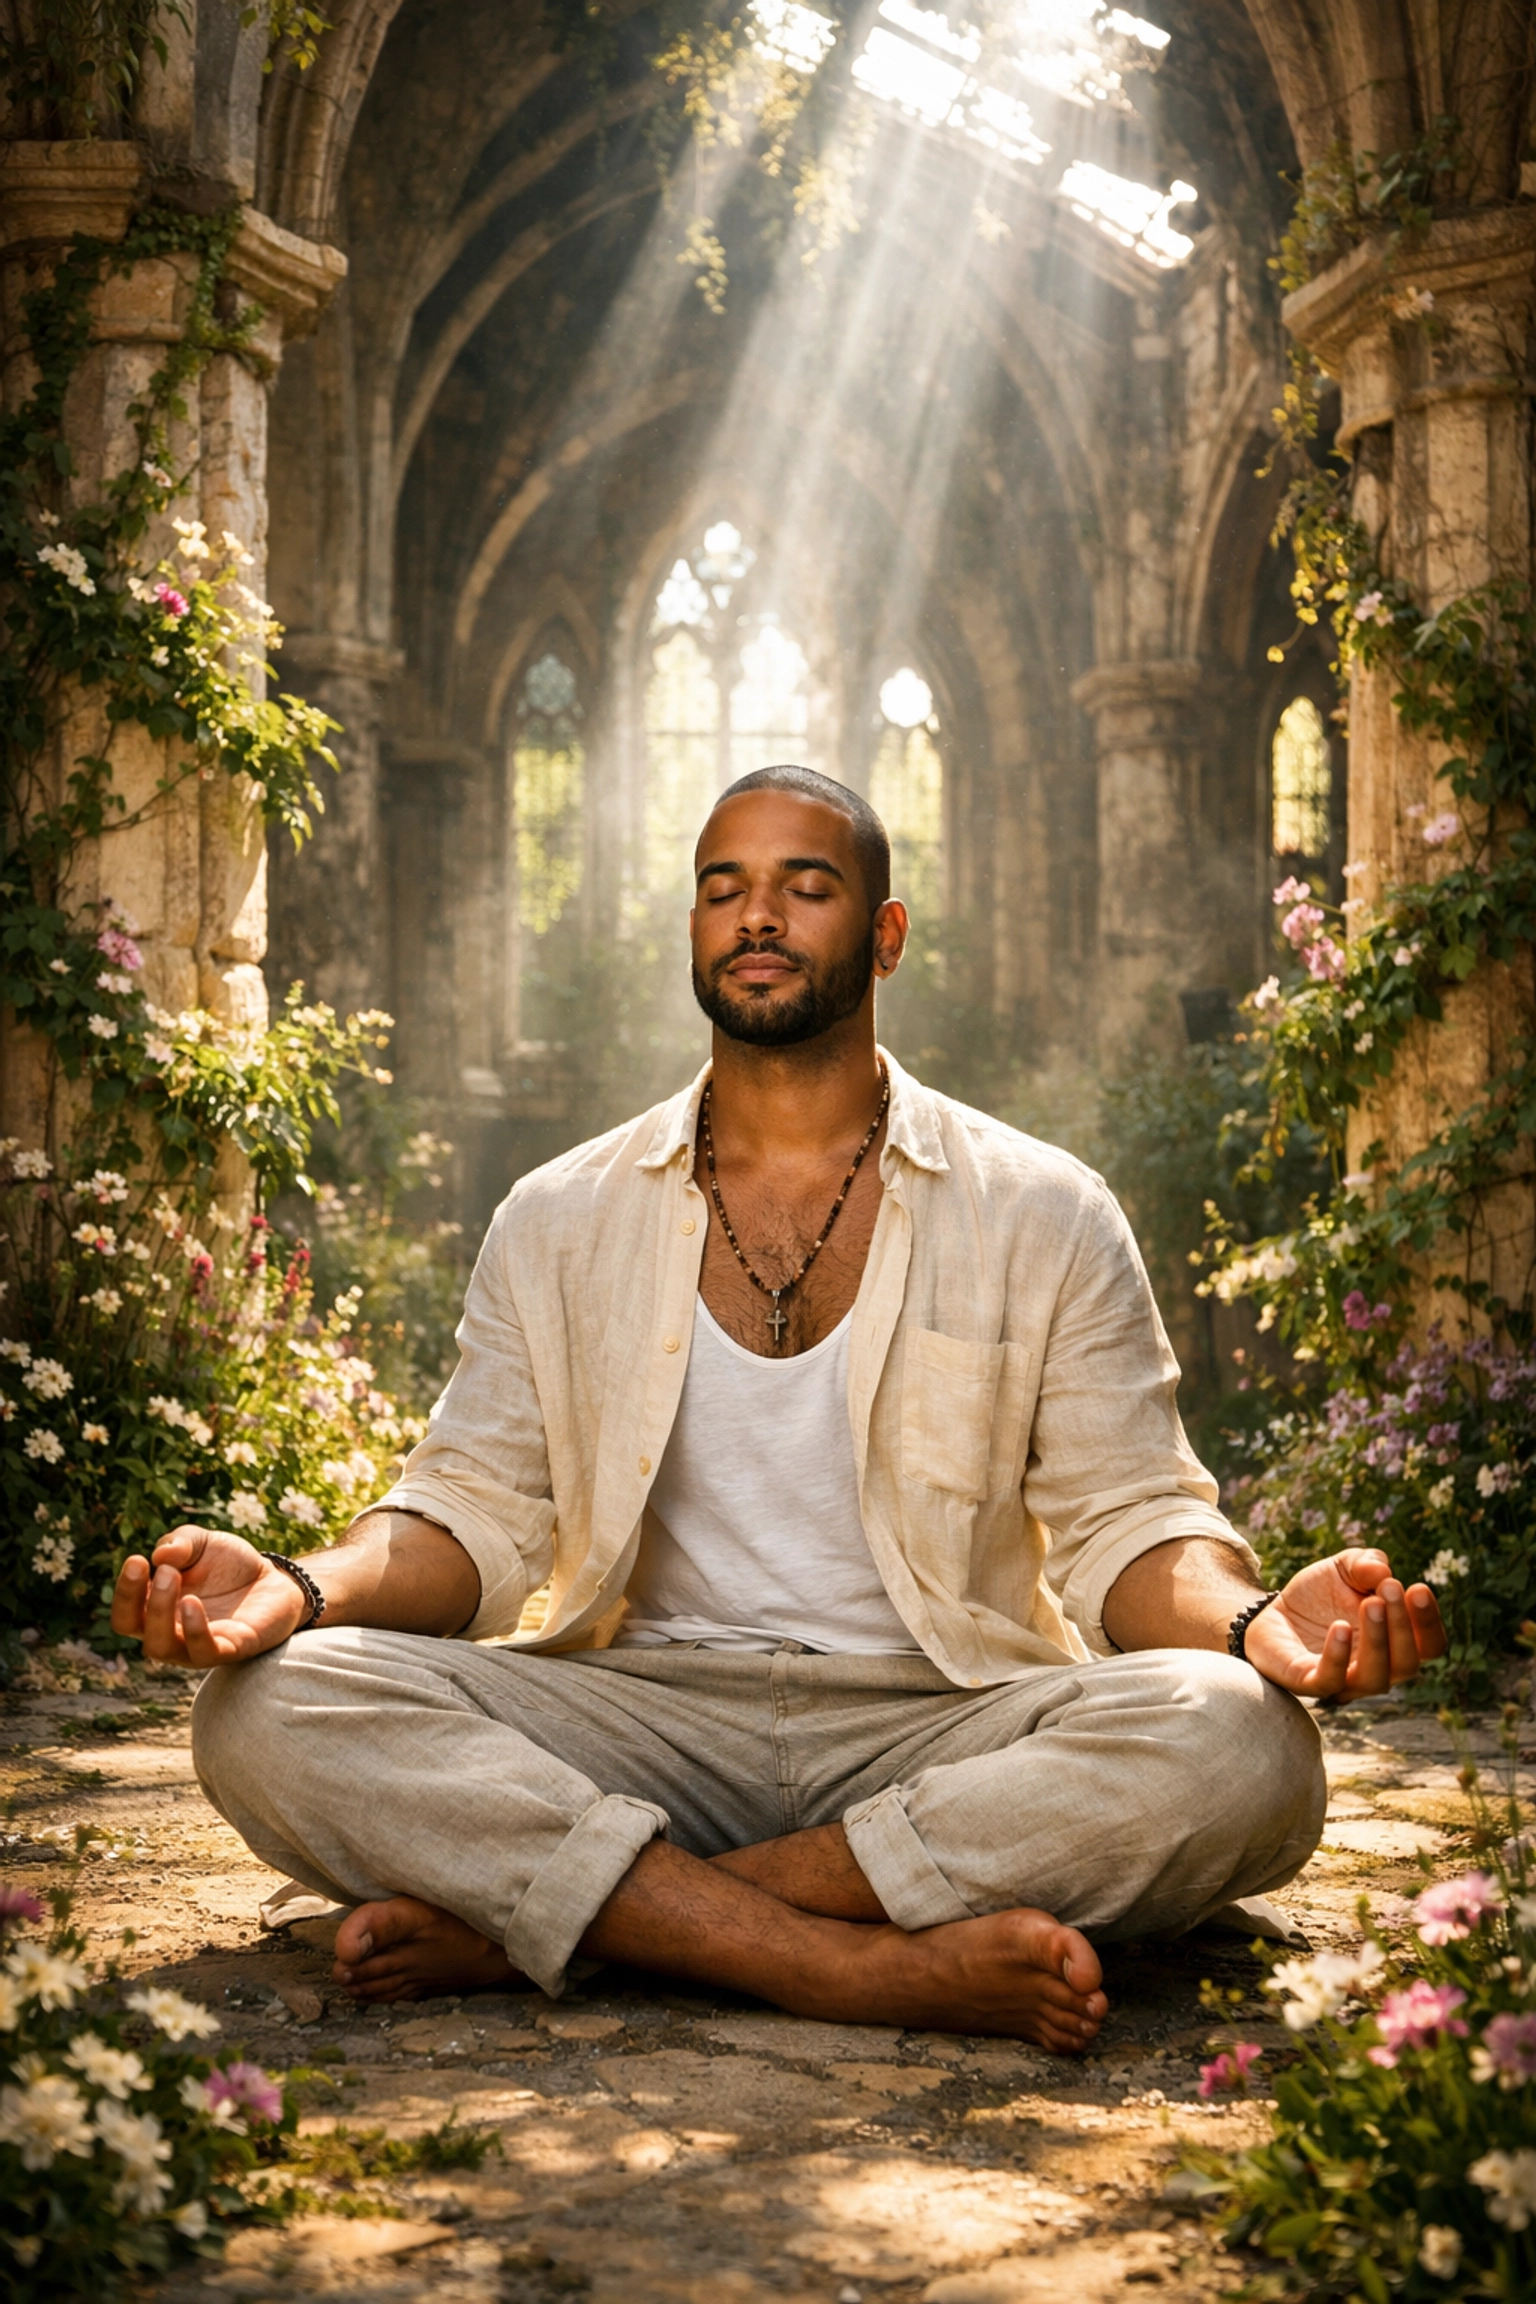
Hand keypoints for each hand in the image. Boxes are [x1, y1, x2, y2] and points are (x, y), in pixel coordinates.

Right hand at [110, 1527, 309, 1666]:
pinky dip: (193, 1631)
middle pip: (132, 1629)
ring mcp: (195, 1645)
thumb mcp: (202, 1543)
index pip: (124, 1612)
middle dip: (135, 1599)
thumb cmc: (227, 1565)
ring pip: (161, 1647)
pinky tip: (193, 1603)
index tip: (137, 1561)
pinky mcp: (229, 1650)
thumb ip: (180, 1543)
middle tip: (163, 1570)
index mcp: (155, 1609)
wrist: (273, 1579)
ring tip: (172, 1577)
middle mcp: (169, 1632)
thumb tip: (159, 1555)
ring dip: (160, 1614)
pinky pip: (203, 1652)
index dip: (124, 1590)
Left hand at [1244, 1546, 1446, 1702]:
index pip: (1429, 1646)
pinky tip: (1340, 1627)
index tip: (1418, 1588)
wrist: (1274, 1611)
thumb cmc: (1320, 1595)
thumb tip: (1383, 1570)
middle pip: (1407, 1663)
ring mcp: (1344, 1681)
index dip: (1429, 1622)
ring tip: (1370, 1603)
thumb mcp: (1344, 1567)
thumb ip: (1366, 1563)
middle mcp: (1377, 1669)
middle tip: (1390, 1588)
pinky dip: (1338, 1657)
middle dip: (1403, 1625)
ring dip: (1377, 1640)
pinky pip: (1329, 1681)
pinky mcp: (1308, 1682)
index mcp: (1395, 1643)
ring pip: (1375, 1678)